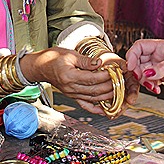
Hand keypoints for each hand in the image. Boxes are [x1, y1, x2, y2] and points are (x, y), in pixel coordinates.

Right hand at [20, 47, 137, 115]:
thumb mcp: (69, 54)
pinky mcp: (73, 97)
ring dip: (108, 95)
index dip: (107, 75)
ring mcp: (72, 94)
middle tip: (122, 79)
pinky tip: (107, 109)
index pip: (93, 78)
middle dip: (111, 85)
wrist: (40, 67)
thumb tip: (101, 63)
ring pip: (94, 99)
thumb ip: (86, 61)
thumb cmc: (53, 58)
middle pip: (96, 90)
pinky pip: (86, 105)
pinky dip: (98, 109)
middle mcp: (71, 88)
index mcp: (70, 77)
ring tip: (120, 89)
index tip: (117, 69)